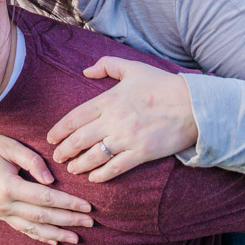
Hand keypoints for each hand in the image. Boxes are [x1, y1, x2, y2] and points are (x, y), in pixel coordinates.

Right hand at [0, 134, 92, 244]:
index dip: (68, 203)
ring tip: (77, 237)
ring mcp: (2, 213)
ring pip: (34, 228)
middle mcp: (4, 205)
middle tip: (90, 222)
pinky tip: (55, 241)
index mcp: (8, 186)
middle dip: (68, 220)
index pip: (45, 198)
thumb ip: (32, 161)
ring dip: (57, 233)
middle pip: (42, 216)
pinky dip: (40, 236)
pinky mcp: (1, 216)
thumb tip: (51, 180)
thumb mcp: (11, 146)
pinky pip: (23, 230)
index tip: (87, 206)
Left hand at [46, 57, 197, 181]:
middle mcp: (114, 121)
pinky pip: (115, 168)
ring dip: (79, 165)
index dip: (59, 130)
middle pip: (79, 140)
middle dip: (64, 151)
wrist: (193, 105)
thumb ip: (107, 65)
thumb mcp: (133, 67)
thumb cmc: (162, 85)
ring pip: (94, 157)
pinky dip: (101, 175)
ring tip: (72, 168)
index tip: (51, 138)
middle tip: (57, 157)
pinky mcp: (141, 153)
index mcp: (109, 100)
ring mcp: (127, 138)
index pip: (75, 118)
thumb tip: (86, 71)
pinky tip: (94, 178)